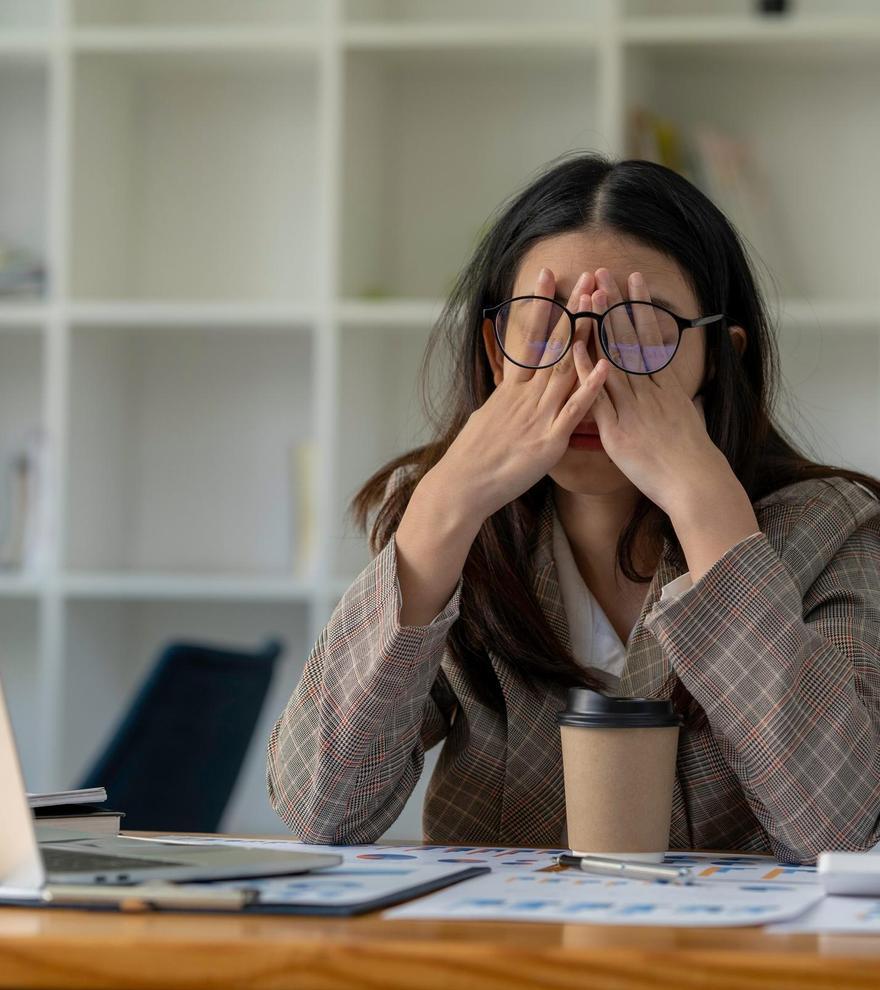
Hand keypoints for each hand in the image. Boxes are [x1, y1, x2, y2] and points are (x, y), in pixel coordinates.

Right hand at [432, 266, 609, 519]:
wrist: (462, 486)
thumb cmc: (472, 458)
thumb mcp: (486, 418)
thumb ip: (504, 402)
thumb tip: (508, 392)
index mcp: (511, 390)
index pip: (529, 338)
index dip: (541, 306)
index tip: (548, 276)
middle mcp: (525, 396)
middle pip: (554, 345)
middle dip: (571, 309)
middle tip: (586, 276)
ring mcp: (538, 416)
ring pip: (566, 368)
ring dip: (585, 335)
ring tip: (600, 305)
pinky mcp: (549, 441)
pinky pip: (574, 410)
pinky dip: (590, 387)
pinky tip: (605, 365)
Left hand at [573, 268, 728, 514]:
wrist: (694, 483)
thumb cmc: (692, 457)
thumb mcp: (688, 418)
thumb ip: (676, 400)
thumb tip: (675, 389)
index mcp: (666, 387)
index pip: (650, 338)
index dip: (640, 309)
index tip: (634, 281)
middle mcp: (649, 391)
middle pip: (630, 340)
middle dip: (616, 305)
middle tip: (605, 273)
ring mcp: (632, 408)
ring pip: (613, 359)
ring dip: (601, 326)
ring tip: (590, 295)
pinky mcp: (617, 430)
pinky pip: (599, 396)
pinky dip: (587, 372)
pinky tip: (576, 348)